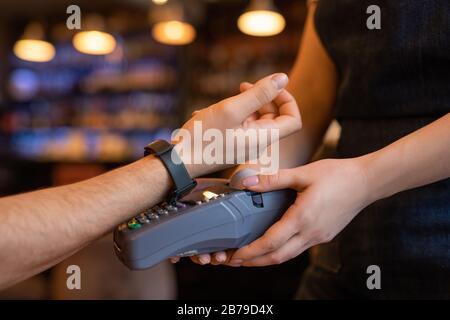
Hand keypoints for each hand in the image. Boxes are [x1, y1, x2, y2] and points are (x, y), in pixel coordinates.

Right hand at [174, 73, 300, 177]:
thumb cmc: (202, 137)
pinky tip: (210, 113)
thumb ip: (259, 93)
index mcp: (263, 138)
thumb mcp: (232, 109)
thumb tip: (282, 78)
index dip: (286, 100)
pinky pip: (240, 126)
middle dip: (261, 98)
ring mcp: (245, 145)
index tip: (269, 87)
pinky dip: (230, 115)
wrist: (178, 161)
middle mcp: (257, 144)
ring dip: (243, 105)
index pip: (293, 119)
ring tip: (221, 103)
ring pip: (255, 119)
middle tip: (242, 87)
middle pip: (274, 117)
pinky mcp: (232, 145)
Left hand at [177, 158, 370, 266]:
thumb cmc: (338, 175)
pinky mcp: (324, 235)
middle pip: (277, 257)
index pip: (270, 243)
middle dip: (253, 262)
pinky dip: (281, 251)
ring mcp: (319, 237)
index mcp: (303, 218)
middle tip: (233, 261)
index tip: (234, 256)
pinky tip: (272, 244)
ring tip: (248, 256)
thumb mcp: (303, 173)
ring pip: (287, 256)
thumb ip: (274, 179)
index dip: (250, 252)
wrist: (367, 182)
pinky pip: (298, 249)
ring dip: (266, 259)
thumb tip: (248, 183)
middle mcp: (311, 233)